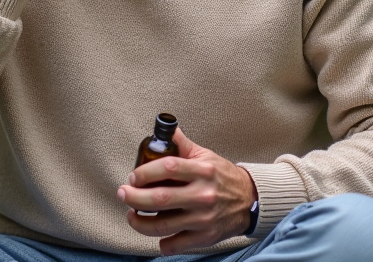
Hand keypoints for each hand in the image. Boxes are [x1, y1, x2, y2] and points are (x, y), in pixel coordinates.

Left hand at [117, 127, 257, 254]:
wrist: (249, 200)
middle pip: (160, 199)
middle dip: (134, 197)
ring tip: (131, 215)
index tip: (133, 176)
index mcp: (202, 171)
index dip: (145, 172)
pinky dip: (161, 242)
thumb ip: (183, 145)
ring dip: (140, 223)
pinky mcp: (205, 237)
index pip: (168, 167)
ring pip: (163, 225)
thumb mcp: (206, 156)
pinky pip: (176, 245)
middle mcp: (203, 195)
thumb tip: (167, 128)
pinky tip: (155, 234)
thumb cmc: (222, 177)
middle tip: (123, 193)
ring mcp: (204, 218)